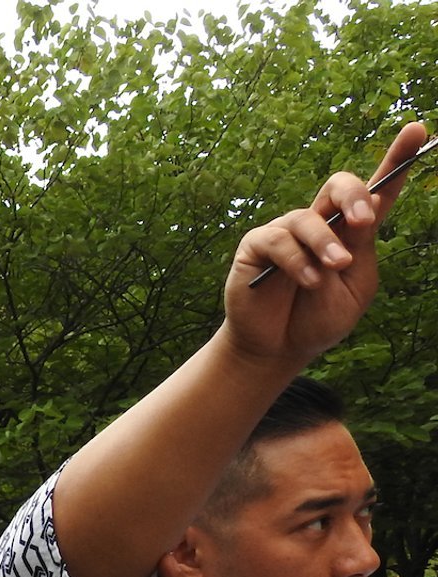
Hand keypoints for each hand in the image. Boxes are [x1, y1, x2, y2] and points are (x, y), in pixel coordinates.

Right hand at [223, 122, 426, 366]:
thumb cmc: (318, 319)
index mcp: (352, 233)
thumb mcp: (354, 288)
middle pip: (339, 185)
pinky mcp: (257, 246)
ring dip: (326, 243)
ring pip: (309, 218)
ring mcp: (287, 233)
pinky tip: (308, 281)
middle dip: (355, 195)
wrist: (277, 349)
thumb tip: (349, 224)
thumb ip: (358, 254)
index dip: (397, 159)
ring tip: (334, 269)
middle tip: (365, 221)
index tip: (417, 129)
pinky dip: (297, 260)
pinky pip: (280, 241)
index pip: (377, 191)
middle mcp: (320, 224)